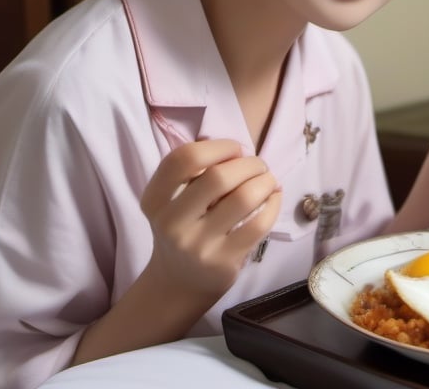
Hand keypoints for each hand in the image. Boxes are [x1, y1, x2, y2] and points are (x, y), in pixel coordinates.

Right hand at [139, 139, 281, 299]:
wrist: (180, 283)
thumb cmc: (185, 228)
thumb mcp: (174, 200)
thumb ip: (196, 173)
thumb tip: (240, 151)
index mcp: (155, 199)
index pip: (183, 158)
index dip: (218, 146)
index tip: (235, 150)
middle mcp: (171, 223)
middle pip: (218, 177)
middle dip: (249, 163)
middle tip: (258, 166)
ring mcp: (197, 245)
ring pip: (244, 198)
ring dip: (266, 181)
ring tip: (269, 180)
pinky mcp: (223, 262)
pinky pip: (259, 224)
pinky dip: (273, 203)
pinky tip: (273, 198)